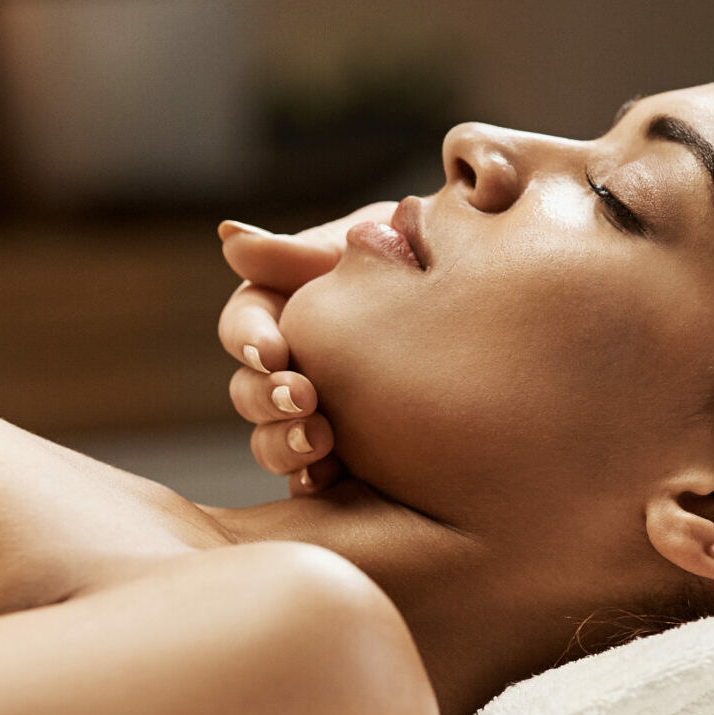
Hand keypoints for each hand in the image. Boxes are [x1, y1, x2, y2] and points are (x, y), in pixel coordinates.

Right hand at [217, 202, 392, 494]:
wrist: (485, 300)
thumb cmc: (419, 257)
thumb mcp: (368, 248)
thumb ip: (301, 253)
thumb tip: (228, 236)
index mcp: (284, 307)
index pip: (246, 324)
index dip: (250, 339)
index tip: (271, 351)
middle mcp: (295, 364)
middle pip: (249, 389)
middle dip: (266, 397)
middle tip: (302, 399)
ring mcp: (317, 413)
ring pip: (271, 438)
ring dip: (283, 442)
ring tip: (318, 440)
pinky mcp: (347, 454)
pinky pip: (312, 476)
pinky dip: (312, 478)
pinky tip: (329, 478)